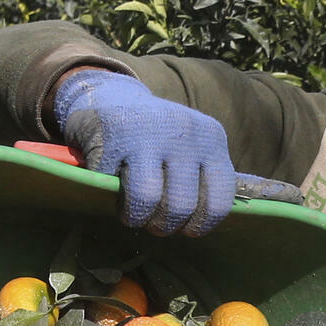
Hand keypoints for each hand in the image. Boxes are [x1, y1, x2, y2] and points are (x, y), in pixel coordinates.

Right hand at [53, 68, 237, 235]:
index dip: (200, 225)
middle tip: (153, 223)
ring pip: (146, 199)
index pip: (218, 201)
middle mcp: (184, 132)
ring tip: (131, 213)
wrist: (115, 98)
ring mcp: (148, 131)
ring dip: (135, 217)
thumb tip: (204, 226)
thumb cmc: (158, 138)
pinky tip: (109, 185)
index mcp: (212, 139)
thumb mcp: (192, 150)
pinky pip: (111, 186)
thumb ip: (204, 179)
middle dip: (164, 225)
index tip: (185, 227)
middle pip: (180, 206)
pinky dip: (107, 195)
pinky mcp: (114, 134)